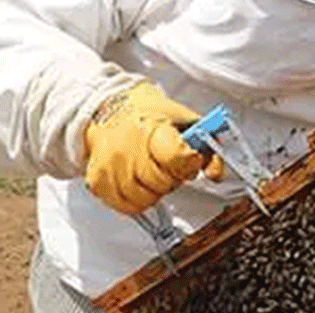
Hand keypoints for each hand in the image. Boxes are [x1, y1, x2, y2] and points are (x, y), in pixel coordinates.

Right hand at [83, 83, 223, 215]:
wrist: (108, 107)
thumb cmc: (148, 113)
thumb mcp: (184, 119)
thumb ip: (208, 145)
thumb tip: (216, 174)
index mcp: (152, 129)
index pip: (178, 158)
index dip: (189, 162)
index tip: (190, 158)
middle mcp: (128, 148)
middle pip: (163, 183)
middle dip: (173, 176)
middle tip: (168, 162)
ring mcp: (111, 166)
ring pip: (146, 200)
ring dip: (155, 190)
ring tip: (151, 170)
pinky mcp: (98, 181)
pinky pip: (126, 207)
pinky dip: (136, 199)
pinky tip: (137, 180)